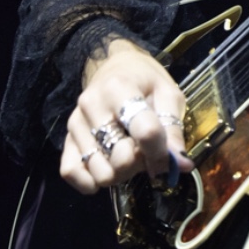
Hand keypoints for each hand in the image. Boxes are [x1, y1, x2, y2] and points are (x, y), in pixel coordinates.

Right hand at [60, 38, 191, 195]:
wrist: (115, 67)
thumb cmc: (145, 82)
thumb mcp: (169, 95)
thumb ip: (173, 129)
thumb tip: (181, 165)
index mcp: (120, 88)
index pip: (144, 131)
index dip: (160, 151)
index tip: (169, 156)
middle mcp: (92, 105)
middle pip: (121, 158)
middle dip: (140, 164)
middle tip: (145, 152)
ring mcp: (76, 124)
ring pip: (101, 172)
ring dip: (120, 174)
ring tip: (127, 156)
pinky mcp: (67, 139)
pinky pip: (71, 172)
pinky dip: (89, 181)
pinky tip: (106, 170)